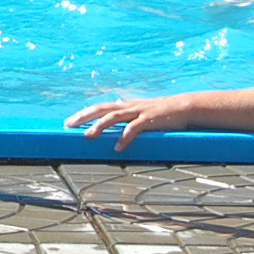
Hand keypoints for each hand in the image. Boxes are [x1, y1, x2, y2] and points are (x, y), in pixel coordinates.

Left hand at [64, 96, 183, 150]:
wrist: (185, 107)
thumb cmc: (162, 113)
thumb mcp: (141, 113)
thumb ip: (127, 116)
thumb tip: (114, 118)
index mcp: (125, 105)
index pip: (99, 108)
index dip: (83, 113)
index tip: (68, 122)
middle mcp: (129, 106)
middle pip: (101, 109)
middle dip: (83, 116)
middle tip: (68, 125)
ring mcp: (139, 112)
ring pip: (114, 117)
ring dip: (99, 126)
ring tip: (88, 136)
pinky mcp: (150, 120)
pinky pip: (134, 129)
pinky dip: (125, 138)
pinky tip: (117, 148)